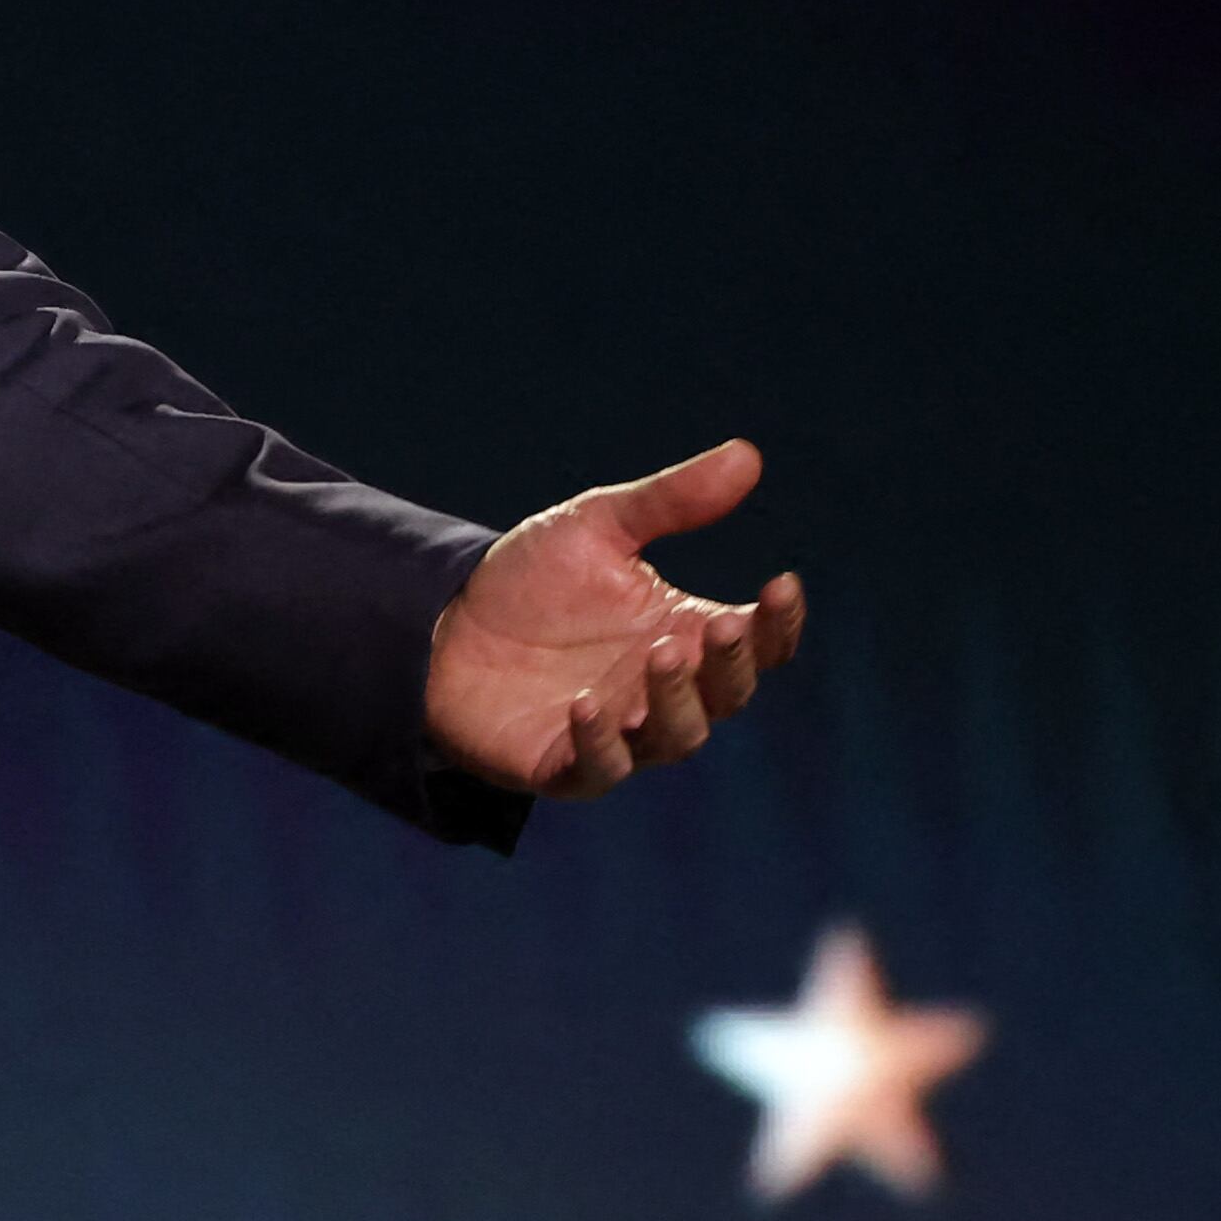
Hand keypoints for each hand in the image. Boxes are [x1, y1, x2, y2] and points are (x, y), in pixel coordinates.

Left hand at [424, 437, 809, 800]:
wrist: (440, 620)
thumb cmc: (530, 580)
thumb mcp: (598, 526)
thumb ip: (669, 500)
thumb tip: (748, 454)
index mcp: (685, 633)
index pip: (757, 642)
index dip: (778, 622)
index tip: (781, 583)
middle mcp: (664, 690)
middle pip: (727, 693)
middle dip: (731, 663)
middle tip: (721, 626)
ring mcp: (621, 733)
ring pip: (676, 735)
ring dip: (675, 700)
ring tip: (660, 653)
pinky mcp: (563, 763)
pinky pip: (598, 767)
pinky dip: (600, 742)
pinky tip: (586, 705)